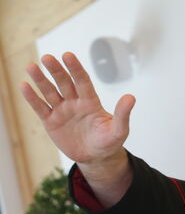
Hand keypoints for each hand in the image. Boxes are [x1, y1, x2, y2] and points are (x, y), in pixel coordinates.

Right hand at [20, 52, 135, 166]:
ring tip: (31, 66)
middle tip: (47, 58)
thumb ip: (123, 114)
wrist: (96, 158)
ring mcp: (62, 110)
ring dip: (40, 80)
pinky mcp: (51, 121)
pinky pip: (40, 107)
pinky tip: (24, 86)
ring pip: (49, 92)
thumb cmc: (109, 142)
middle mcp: (75, 102)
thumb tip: (131, 97)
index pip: (82, 81)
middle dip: (56, 70)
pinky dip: (32, 98)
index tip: (68, 55)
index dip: (75, 69)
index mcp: (91, 102)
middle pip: (64, 83)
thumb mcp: (119, 130)